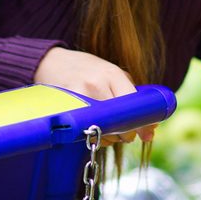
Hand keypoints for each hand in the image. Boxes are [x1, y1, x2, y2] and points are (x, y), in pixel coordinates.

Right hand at [33, 48, 155, 143]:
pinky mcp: (66, 105)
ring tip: (104, 128)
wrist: (50, 63)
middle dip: (125, 133)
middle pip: (120, 121)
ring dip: (109, 137)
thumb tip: (150, 133)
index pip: (135, 105)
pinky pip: (86, 130)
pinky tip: (91, 129)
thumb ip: (132, 98)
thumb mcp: (111, 76)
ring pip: (103, 129)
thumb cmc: (86, 71)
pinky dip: (92, 135)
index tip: (143, 134)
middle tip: (122, 132)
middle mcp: (98, 82)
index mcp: (113, 73)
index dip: (141, 124)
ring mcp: (80, 93)